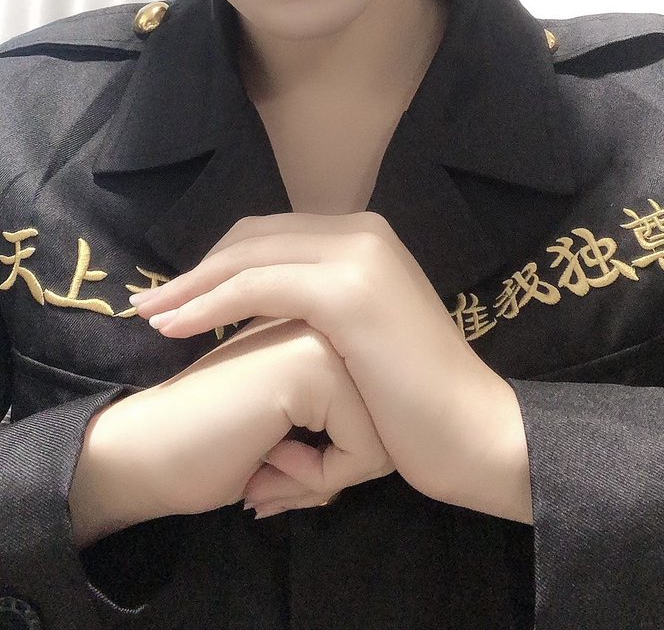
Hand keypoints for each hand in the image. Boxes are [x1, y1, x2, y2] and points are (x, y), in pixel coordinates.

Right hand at [95, 315, 392, 519]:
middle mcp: (326, 318)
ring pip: (377, 439)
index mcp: (321, 323)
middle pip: (382, 425)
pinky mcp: (315, 363)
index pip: (375, 413)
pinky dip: (315, 478)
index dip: (331, 460)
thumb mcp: (291, 431)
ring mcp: (323, 332)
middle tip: (267, 470)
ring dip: (320, 473)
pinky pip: (361, 451)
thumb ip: (331, 421)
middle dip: (329, 468)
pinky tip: (263, 463)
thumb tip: (381, 451)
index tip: (273, 458)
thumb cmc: (213, 451)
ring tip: (266, 466)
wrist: (147, 455)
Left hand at [130, 213, 532, 521]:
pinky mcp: (348, 290)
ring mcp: (358, 256)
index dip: (219, 262)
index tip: (178, 294)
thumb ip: (321, 311)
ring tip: (152, 317)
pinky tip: (179, 326)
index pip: (272, 235)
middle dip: (196, 269)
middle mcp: (362, 232)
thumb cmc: (416, 402)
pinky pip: (257, 285)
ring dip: (191, 286)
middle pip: (253, 237)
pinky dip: (210, 303)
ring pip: (249, 256)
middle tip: (151, 303)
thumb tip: (269, 314)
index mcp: (366, 237)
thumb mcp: (364, 338)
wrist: (472, 431)